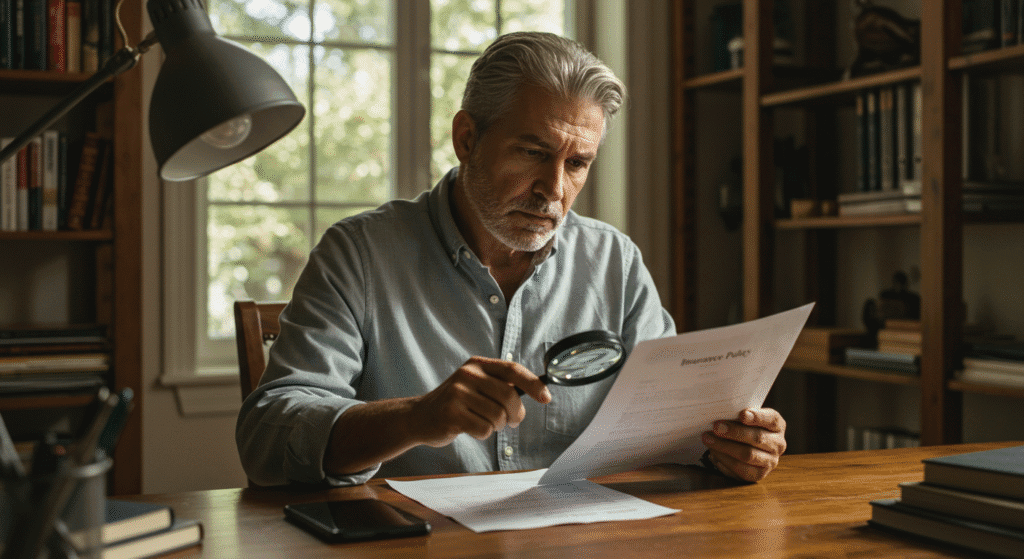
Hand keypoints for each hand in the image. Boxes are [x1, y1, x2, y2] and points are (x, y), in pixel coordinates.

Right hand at [412, 356, 551, 446]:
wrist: (420, 417)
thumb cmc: (456, 403)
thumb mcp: (476, 385)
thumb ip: (501, 385)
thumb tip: (537, 392)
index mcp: (477, 364)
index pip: (512, 369)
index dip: (533, 383)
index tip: (546, 398)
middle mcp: (467, 374)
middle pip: (509, 396)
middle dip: (515, 414)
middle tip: (511, 421)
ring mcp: (458, 393)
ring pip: (497, 416)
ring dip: (496, 425)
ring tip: (482, 421)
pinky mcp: (451, 414)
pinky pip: (484, 429)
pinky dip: (483, 434)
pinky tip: (470, 427)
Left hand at [701, 408, 786, 482]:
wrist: (746, 446)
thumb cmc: (744, 426)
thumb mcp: (746, 416)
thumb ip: (740, 414)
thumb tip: (721, 414)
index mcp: (777, 425)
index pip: (771, 419)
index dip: (757, 417)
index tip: (742, 414)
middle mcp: (778, 444)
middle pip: (757, 438)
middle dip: (734, 432)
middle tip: (716, 427)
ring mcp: (770, 461)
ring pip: (748, 455)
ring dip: (725, 447)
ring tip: (708, 439)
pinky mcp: (758, 475)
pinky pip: (740, 470)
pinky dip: (724, 461)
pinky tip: (713, 454)